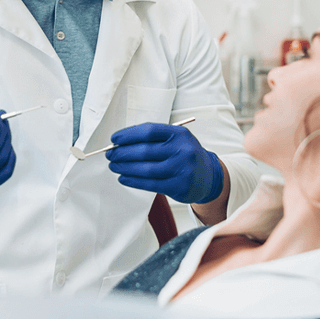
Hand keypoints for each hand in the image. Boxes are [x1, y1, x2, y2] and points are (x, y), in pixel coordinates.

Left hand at [106, 122, 223, 204]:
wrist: (209, 176)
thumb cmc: (185, 155)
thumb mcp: (176, 140)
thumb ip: (153, 139)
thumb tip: (121, 143)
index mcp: (179, 134)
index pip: (148, 131)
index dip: (128, 135)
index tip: (114, 139)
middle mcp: (182, 150)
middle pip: (144, 150)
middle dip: (122, 153)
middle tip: (110, 154)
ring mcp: (181, 169)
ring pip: (145, 169)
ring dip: (124, 167)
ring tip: (114, 166)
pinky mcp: (178, 187)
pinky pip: (150, 184)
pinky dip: (133, 181)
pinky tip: (123, 178)